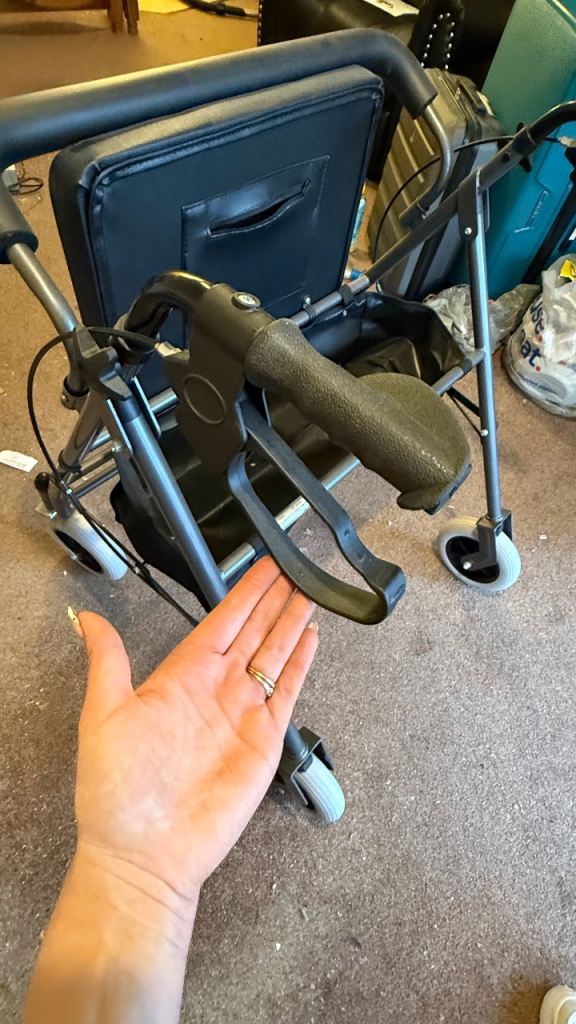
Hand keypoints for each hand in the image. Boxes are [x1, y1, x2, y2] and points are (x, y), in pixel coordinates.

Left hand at [74, 557, 317, 901]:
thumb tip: (89, 620)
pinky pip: (287, 693)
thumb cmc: (117, 791)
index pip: (220, 621)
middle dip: (273, 599)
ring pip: (273, 654)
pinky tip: (310, 639)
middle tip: (295, 568)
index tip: (262, 566)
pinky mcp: (263, 741)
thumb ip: (107, 662)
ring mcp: (242, 714)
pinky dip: (300, 664)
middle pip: (253, 631)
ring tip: (309, 593)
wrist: (145, 853)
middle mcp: (215, 689)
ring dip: (291, 623)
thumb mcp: (102, 715)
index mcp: (180, 676)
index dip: (244, 592)